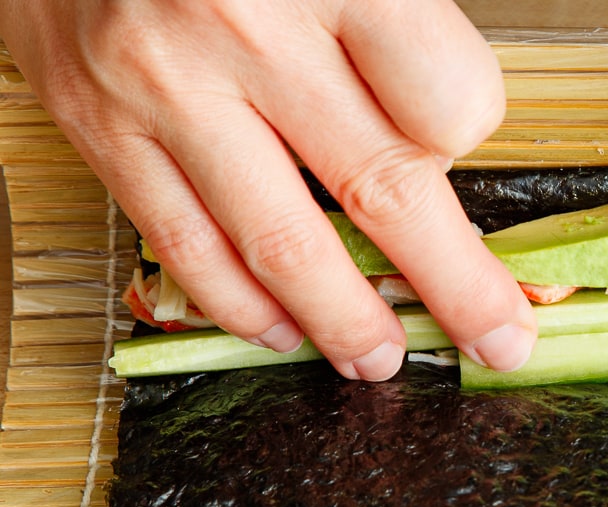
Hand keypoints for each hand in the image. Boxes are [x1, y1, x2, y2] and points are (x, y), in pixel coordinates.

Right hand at [0, 0, 536, 379]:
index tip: (465, 147)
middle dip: (454, 289)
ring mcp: (168, 86)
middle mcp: (252, 32)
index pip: (448, 101)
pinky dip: (240, 306)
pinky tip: (280, 331)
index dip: (472, 137)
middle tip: (494, 339)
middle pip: (384, 192)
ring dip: (344, 320)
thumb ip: (392, 23)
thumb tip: (442, 135)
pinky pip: (184, 244)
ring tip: (382, 358)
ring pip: (283, 245)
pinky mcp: (98, 122)